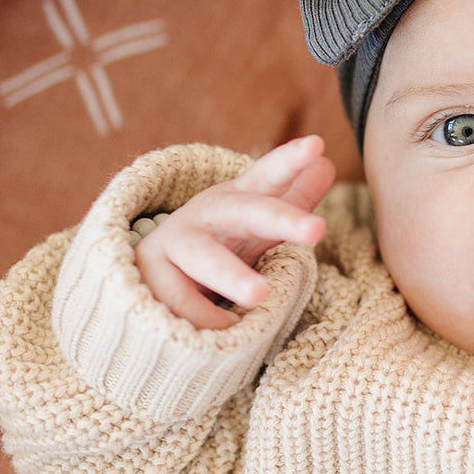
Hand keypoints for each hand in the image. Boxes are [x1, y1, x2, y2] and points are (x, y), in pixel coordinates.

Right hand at [134, 136, 336, 328]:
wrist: (144, 282)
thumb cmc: (216, 250)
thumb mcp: (253, 227)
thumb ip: (289, 200)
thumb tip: (328, 165)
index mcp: (237, 201)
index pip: (267, 176)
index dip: (290, 161)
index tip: (318, 145)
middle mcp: (206, 215)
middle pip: (247, 212)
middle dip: (281, 218)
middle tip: (317, 229)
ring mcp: (173, 242)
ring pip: (205, 258)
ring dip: (231, 275)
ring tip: (259, 296)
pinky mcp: (147, 273)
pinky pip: (181, 300)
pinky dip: (205, 316)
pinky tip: (222, 328)